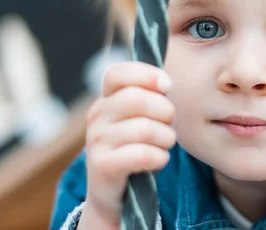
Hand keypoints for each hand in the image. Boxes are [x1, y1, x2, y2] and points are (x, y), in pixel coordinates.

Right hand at [82, 62, 176, 227]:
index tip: (167, 86)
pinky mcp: (103, 166)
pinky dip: (160, 157)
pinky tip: (159, 160)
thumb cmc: (135, 147)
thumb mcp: (140, 118)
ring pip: (145, 129)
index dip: (146, 75)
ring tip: (165, 144)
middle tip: (169, 125)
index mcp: (106, 98)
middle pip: (138, 99)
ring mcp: (96, 141)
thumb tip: (165, 83)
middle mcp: (96, 116)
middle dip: (165, 111)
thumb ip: (150, 97)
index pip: (117, 73)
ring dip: (166, 137)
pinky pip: (142, 154)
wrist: (115, 192)